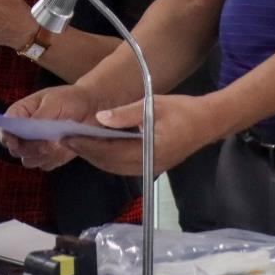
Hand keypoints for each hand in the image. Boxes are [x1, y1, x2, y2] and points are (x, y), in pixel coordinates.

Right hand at [0, 86, 96, 170]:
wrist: (90, 107)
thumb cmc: (69, 98)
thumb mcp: (53, 101)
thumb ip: (40, 116)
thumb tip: (29, 129)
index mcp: (20, 114)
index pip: (3, 128)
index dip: (5, 136)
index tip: (14, 142)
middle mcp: (24, 132)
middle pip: (15, 149)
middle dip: (28, 148)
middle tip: (45, 144)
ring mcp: (36, 146)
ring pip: (28, 160)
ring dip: (40, 156)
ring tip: (56, 146)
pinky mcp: (50, 157)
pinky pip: (45, 165)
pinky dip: (52, 160)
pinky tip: (63, 150)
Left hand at [68, 93, 218, 176]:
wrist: (210, 122)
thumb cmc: (183, 110)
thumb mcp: (153, 105)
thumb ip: (125, 113)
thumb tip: (100, 118)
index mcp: (148, 150)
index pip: (109, 151)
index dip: (87, 144)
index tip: (68, 136)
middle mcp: (148, 165)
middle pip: (109, 164)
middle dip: (86, 151)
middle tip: (65, 139)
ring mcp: (151, 168)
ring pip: (115, 168)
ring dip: (95, 157)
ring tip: (78, 143)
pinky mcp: (153, 167)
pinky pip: (124, 167)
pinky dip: (108, 159)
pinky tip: (100, 148)